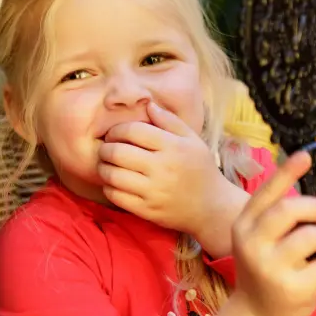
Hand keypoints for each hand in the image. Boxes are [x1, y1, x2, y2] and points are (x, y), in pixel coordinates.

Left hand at [97, 102, 229, 234]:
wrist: (212, 207)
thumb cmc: (200, 169)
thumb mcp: (192, 140)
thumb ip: (170, 120)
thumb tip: (148, 105)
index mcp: (173, 147)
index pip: (134, 131)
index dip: (117, 130)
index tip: (113, 134)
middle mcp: (162, 168)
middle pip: (118, 152)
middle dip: (105, 148)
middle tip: (105, 149)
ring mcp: (154, 191)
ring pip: (113, 175)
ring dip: (102, 168)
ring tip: (105, 164)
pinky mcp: (147, 210)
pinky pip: (116, 196)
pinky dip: (108, 187)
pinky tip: (112, 183)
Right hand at [230, 151, 315, 315]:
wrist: (257, 314)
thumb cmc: (265, 268)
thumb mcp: (268, 239)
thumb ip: (291, 216)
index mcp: (243, 225)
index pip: (266, 193)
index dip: (287, 172)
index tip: (306, 155)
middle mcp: (251, 243)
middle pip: (290, 209)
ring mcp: (270, 266)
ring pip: (314, 236)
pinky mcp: (291, 287)